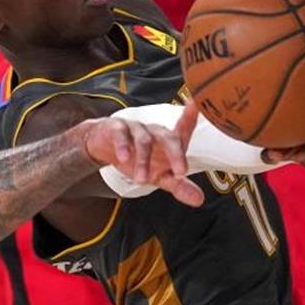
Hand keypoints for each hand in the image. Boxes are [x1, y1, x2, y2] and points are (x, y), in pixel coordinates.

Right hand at [80, 101, 204, 206]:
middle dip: (176, 154)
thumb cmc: (138, 158)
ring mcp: (136, 128)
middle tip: (180, 173)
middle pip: (169, 137)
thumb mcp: (159, 176)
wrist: (104, 147)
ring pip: (144, 140)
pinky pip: (121, 134)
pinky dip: (122, 146)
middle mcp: (155, 131)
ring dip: (143, 161)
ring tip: (141, 180)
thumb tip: (199, 199)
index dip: (192, 118)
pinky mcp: (117, 128)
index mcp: (168, 141)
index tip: (199, 105)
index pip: (184, 130)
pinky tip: (123, 158)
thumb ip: (178, 186)